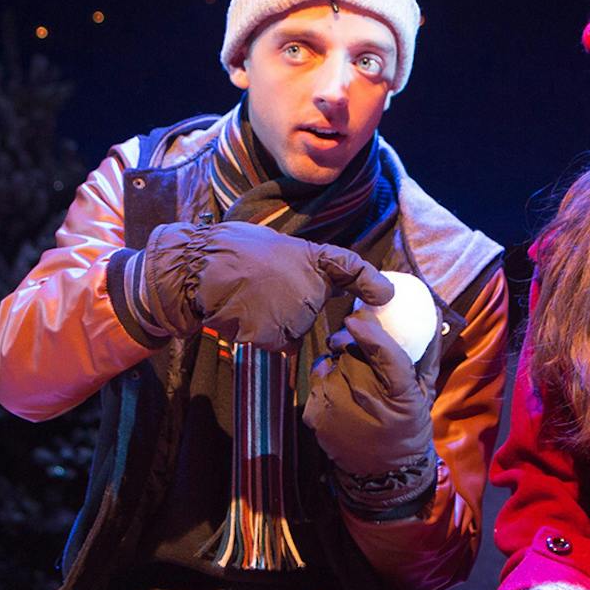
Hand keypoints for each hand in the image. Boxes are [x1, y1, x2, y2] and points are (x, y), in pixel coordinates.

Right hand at [138, 220, 390, 349]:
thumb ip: (296, 266)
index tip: (386, 294)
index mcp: (311, 259)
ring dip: (270, 321)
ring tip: (246, 298)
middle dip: (288, 304)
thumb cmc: (230, 250)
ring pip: (290, 329)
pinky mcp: (279, 336)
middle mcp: (312, 289)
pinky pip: (272, 342)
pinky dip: (256, 333)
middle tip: (259, 287)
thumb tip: (308, 283)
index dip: (370, 282)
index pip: (350, 267)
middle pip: (309, 310)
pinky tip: (241, 314)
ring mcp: (297, 314)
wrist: (203, 268)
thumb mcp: (272, 246)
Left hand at [303, 302, 442, 499]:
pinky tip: (339, 393)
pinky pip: (317, 381)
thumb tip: (435, 312)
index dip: (369, 332)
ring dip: (339, 364)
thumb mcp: (425, 392)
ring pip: (330, 364)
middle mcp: (365, 400)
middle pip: (350, 353)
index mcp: (400, 394)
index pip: (384, 354)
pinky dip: (326, 380)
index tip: (356, 318)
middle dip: (354, 346)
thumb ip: (428, 352)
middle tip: (360, 351)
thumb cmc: (408, 427)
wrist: (383, 473)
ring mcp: (335, 409)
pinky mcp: (314, 415)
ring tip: (352, 379)